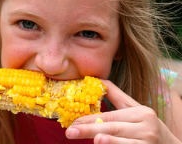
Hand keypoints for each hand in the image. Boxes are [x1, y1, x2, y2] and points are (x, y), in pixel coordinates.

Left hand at [65, 80, 181, 143]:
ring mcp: (148, 141)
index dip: (89, 118)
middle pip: (112, 127)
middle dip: (89, 129)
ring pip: (122, 140)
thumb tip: (98, 80)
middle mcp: (146, 126)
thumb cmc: (147, 128)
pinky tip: (104, 143)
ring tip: (94, 139)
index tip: (72, 121)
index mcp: (141, 112)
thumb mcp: (135, 110)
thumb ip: (117, 97)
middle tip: (71, 131)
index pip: (110, 115)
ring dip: (108, 140)